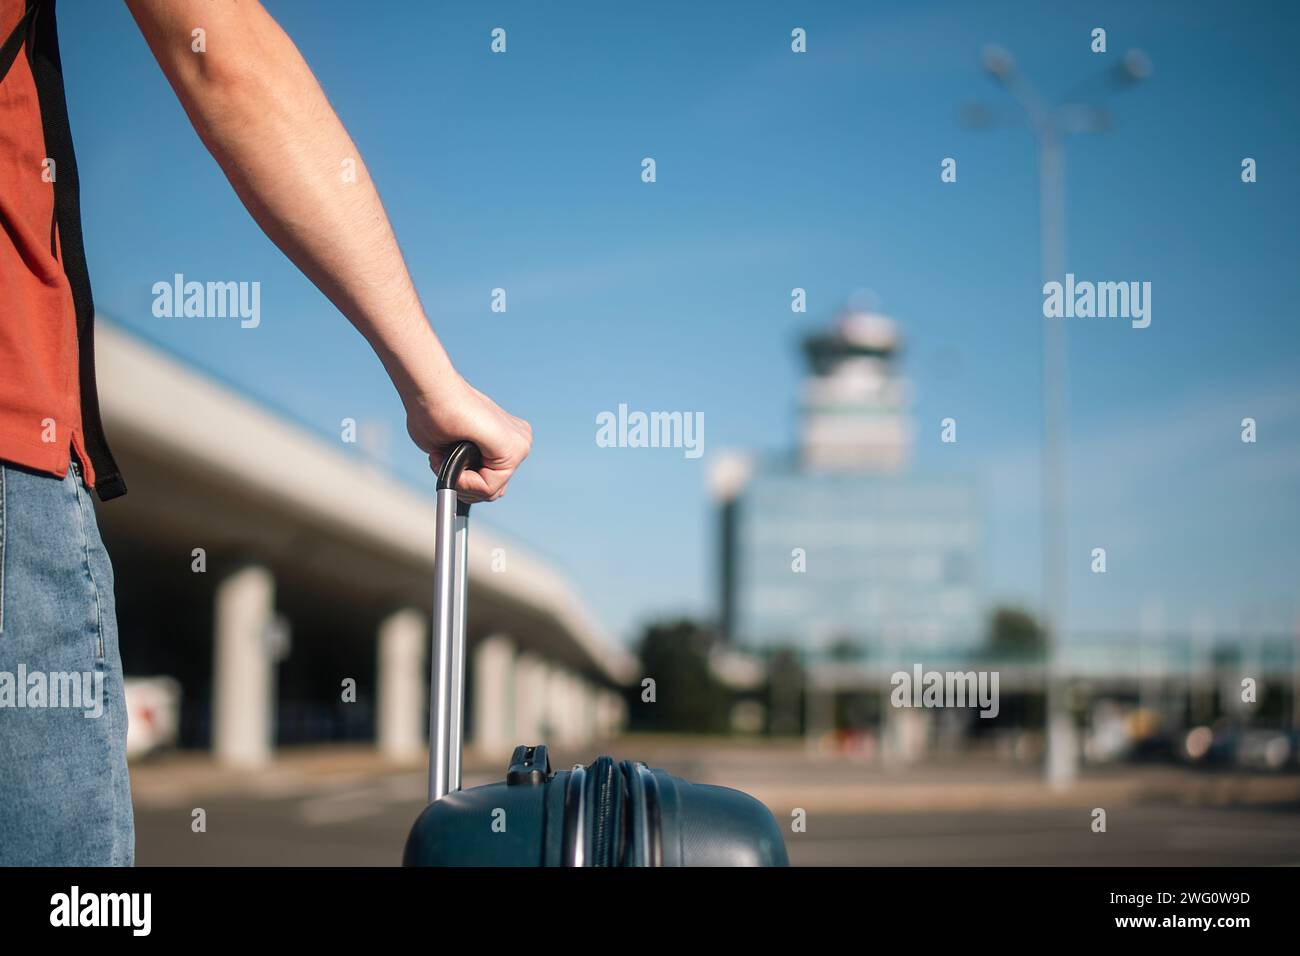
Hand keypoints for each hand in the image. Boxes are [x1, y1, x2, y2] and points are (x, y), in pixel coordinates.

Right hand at [401, 374, 531, 502]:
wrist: (432, 391)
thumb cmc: (433, 413)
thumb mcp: (452, 448)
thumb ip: (466, 466)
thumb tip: (466, 477)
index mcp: (507, 439)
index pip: (490, 482)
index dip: (460, 480)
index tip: (442, 456)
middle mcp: (519, 442)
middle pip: (493, 489)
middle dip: (463, 483)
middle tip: (442, 459)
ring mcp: (520, 445)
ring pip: (491, 491)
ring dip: (461, 482)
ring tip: (444, 455)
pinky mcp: (515, 449)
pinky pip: (489, 487)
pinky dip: (465, 481)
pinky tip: (452, 457)